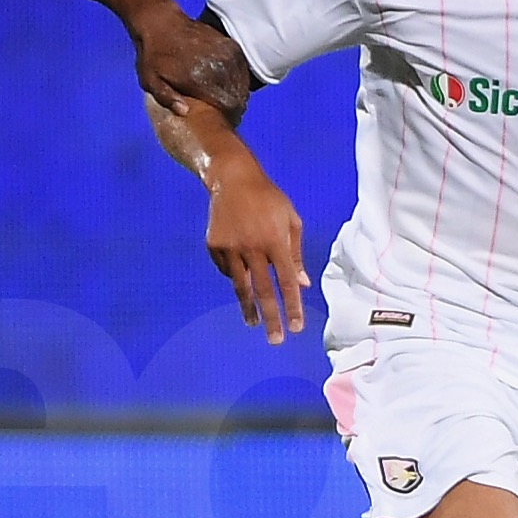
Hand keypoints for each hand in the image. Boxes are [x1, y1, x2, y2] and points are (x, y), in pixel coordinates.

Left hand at [137, 9, 252, 121]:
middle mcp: (217, 66)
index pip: (229, 105)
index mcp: (199, 78)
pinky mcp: (231, 45)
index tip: (222, 121)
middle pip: (239, 96)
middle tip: (224, 111)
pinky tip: (228, 83)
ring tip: (227, 98)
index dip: (229, 116)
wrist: (161, 23)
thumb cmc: (153, 55)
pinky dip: (239, 78)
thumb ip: (165, 98)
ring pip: (243, 83)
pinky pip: (243, 69)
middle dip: (234, 106)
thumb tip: (185, 112)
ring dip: (238, 92)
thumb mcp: (149, 80)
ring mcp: (227, 54)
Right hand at [207, 170, 307, 343]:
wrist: (232, 178)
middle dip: (271, 318)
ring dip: (249, 308)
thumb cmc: (268, 199)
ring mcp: (230, 246)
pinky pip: (227, 270)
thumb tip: (302, 284)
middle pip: (263, 290)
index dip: (292, 306)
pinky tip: (242, 275)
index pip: (287, 281)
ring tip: (254, 324)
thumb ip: (296, 253)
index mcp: (275, 240)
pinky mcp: (214, 245)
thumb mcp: (290, 219)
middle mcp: (252, 246)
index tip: (297, 327)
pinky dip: (236, 276)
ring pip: (241, 286)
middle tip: (276, 340)